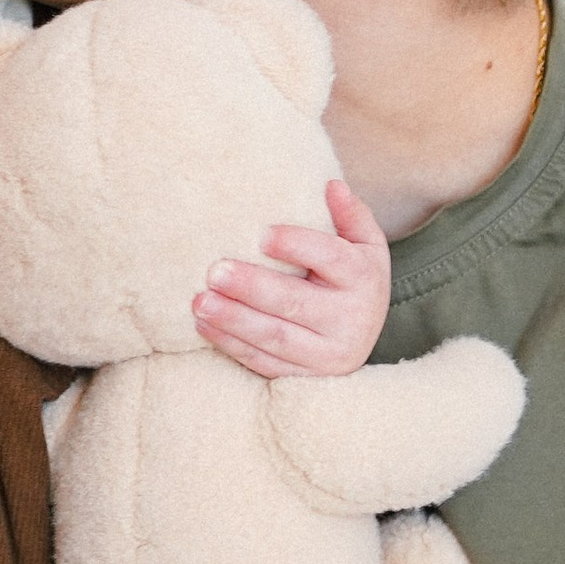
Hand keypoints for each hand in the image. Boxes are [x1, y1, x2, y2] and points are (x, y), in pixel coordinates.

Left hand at [193, 179, 390, 378]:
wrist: (364, 335)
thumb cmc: (353, 278)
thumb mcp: (364, 244)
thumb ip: (349, 215)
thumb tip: (330, 186)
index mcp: (364, 279)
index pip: (330, 258)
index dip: (297, 245)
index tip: (261, 234)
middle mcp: (352, 320)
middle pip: (296, 302)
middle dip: (252, 288)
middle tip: (214, 272)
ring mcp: (329, 354)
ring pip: (276, 338)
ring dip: (234, 320)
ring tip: (200, 301)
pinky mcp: (306, 377)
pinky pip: (265, 362)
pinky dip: (232, 345)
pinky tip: (205, 325)